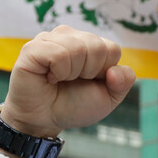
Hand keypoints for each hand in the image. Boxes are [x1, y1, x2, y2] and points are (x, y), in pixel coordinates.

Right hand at [0, 26, 135, 137]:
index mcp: (90, 44)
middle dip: (89, 73)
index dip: (103, 72)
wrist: (44, 121)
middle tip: (71, 81)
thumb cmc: (74, 105)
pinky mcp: (33, 47)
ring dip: (72, 73)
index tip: (88, 81)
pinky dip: (58, 72)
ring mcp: (51, 39)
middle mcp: (71, 36)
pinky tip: (49, 77)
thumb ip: (123, 82)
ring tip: (59, 79)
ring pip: (78, 48)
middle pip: (97, 47)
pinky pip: (58, 54)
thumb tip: (115, 71)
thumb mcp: (108, 97)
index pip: (112, 49)